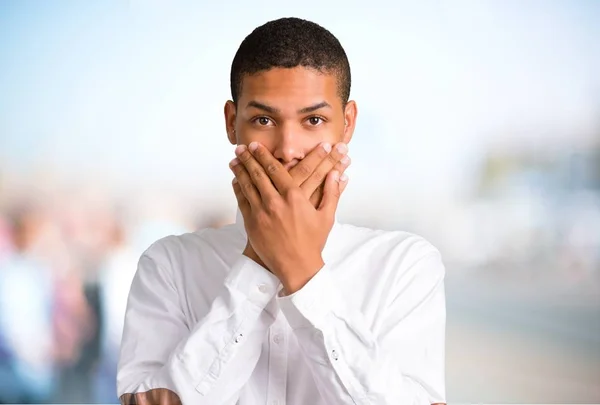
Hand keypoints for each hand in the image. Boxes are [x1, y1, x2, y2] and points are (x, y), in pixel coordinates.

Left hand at [230, 142, 348, 293]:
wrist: (297, 266)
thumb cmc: (313, 242)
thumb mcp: (327, 217)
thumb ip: (332, 193)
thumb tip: (338, 174)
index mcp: (294, 197)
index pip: (275, 169)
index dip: (264, 155)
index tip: (257, 146)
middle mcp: (276, 202)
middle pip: (258, 173)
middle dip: (248, 158)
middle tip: (241, 147)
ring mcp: (262, 213)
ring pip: (248, 185)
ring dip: (240, 170)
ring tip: (234, 159)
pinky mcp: (252, 224)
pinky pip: (242, 202)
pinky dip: (238, 189)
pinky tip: (235, 180)